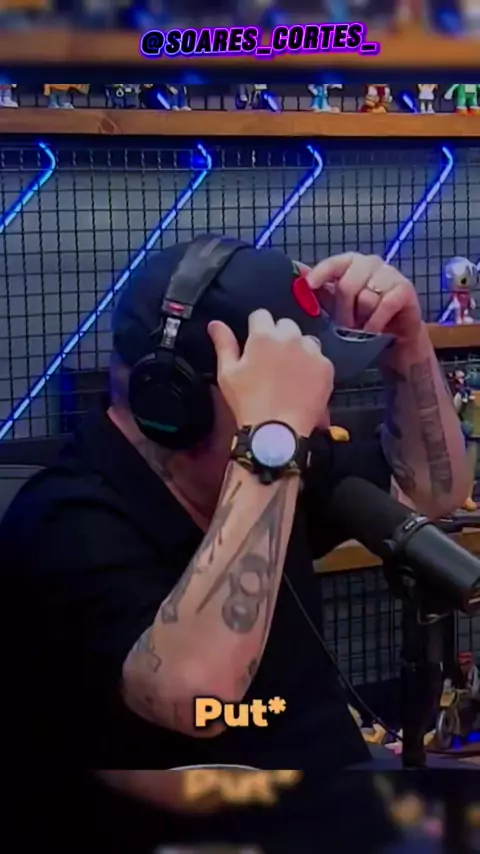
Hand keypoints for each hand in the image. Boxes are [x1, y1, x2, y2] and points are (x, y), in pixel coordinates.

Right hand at [208, 309, 333, 435]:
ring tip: (290, 371)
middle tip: (272, 360)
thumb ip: (223, 344)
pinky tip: (303, 382)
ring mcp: (310, 352)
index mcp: (263, 336)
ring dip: (298, 348)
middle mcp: (289, 338)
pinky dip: (312, 366)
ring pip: (305, 339)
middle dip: (278, 337)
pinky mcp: (326, 367)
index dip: (257, 328)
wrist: (278, 432)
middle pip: (285, 325)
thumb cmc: (248, 403)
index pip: (261, 315)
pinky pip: (319, 357)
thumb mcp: (227, 374)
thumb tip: (215, 324)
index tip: (256, 344)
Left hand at [299, 253, 422, 345]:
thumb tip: (298, 277)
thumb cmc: (365, 321)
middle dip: (343, 310)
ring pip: (365, 297)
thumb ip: (320, 292)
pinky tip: (373, 331)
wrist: (397, 341)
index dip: (321, 273)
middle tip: (344, 327)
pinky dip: (375, 322)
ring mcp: (390, 274)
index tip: (309, 286)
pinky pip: (384, 304)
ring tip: (361, 329)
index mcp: (352, 264)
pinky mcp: (405, 289)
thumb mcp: (339, 307)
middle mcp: (371, 263)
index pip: (334, 263)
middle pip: (347, 284)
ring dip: (361, 319)